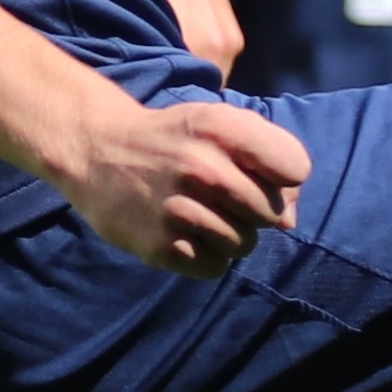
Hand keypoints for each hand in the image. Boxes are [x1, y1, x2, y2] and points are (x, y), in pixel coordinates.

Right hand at [52, 96, 309, 273]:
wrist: (96, 151)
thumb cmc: (174, 140)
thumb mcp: (219, 125)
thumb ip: (268, 158)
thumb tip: (290, 222)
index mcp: (220, 127)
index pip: (295, 168)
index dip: (283, 176)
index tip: (257, 172)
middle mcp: (200, 166)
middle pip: (271, 213)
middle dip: (254, 210)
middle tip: (221, 196)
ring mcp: (178, 209)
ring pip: (244, 244)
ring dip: (229, 235)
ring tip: (198, 214)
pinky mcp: (160, 246)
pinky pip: (215, 266)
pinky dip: (206, 256)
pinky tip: (183, 233)